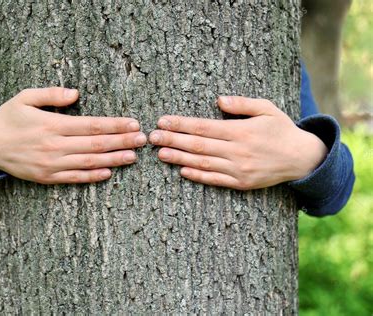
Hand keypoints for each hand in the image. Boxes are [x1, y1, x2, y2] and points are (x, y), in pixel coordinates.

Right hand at [0, 87, 146, 183]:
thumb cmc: (8, 118)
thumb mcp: (25, 98)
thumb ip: (51, 94)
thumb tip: (76, 93)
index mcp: (51, 125)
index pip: (92, 125)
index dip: (115, 125)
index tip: (133, 123)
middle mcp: (54, 146)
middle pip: (96, 144)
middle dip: (122, 141)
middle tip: (143, 139)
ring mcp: (51, 164)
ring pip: (89, 162)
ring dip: (113, 160)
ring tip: (133, 157)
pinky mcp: (46, 177)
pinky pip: (74, 178)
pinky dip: (92, 177)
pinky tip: (108, 173)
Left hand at [149, 96, 327, 189]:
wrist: (301, 159)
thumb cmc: (281, 130)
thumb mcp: (267, 109)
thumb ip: (242, 104)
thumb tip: (219, 100)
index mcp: (240, 131)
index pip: (203, 127)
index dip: (181, 124)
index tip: (162, 121)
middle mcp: (237, 150)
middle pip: (197, 145)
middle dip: (172, 140)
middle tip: (151, 137)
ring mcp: (238, 169)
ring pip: (202, 163)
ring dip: (179, 158)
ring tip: (160, 154)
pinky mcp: (241, 183)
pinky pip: (215, 180)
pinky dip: (197, 176)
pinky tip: (182, 171)